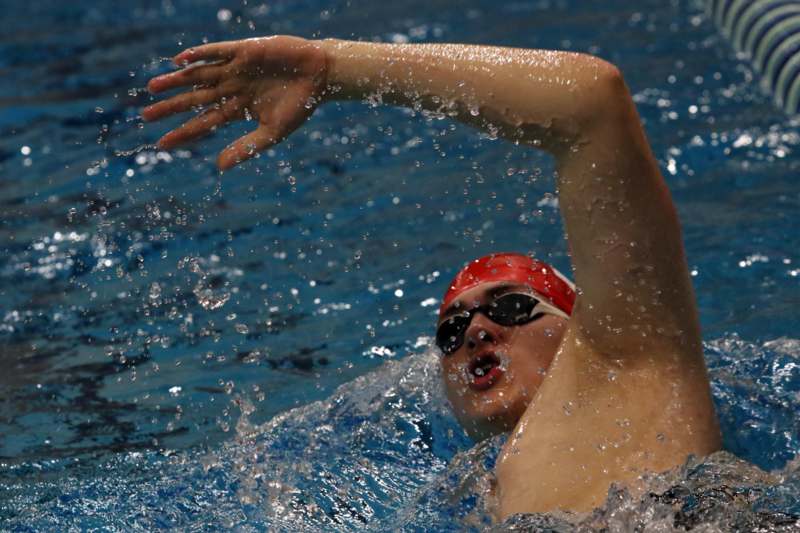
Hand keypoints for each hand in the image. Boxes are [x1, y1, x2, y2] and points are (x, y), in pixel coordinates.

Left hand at [143, 36, 327, 170]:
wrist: (320, 75)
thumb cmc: (301, 105)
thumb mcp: (272, 133)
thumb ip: (246, 148)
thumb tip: (219, 167)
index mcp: (239, 109)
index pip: (205, 122)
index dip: (184, 132)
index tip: (162, 144)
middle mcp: (232, 88)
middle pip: (195, 99)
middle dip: (171, 107)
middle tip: (144, 116)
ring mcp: (236, 69)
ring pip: (199, 75)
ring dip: (176, 81)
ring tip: (152, 88)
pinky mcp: (244, 50)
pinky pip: (216, 52)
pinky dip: (198, 55)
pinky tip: (179, 61)